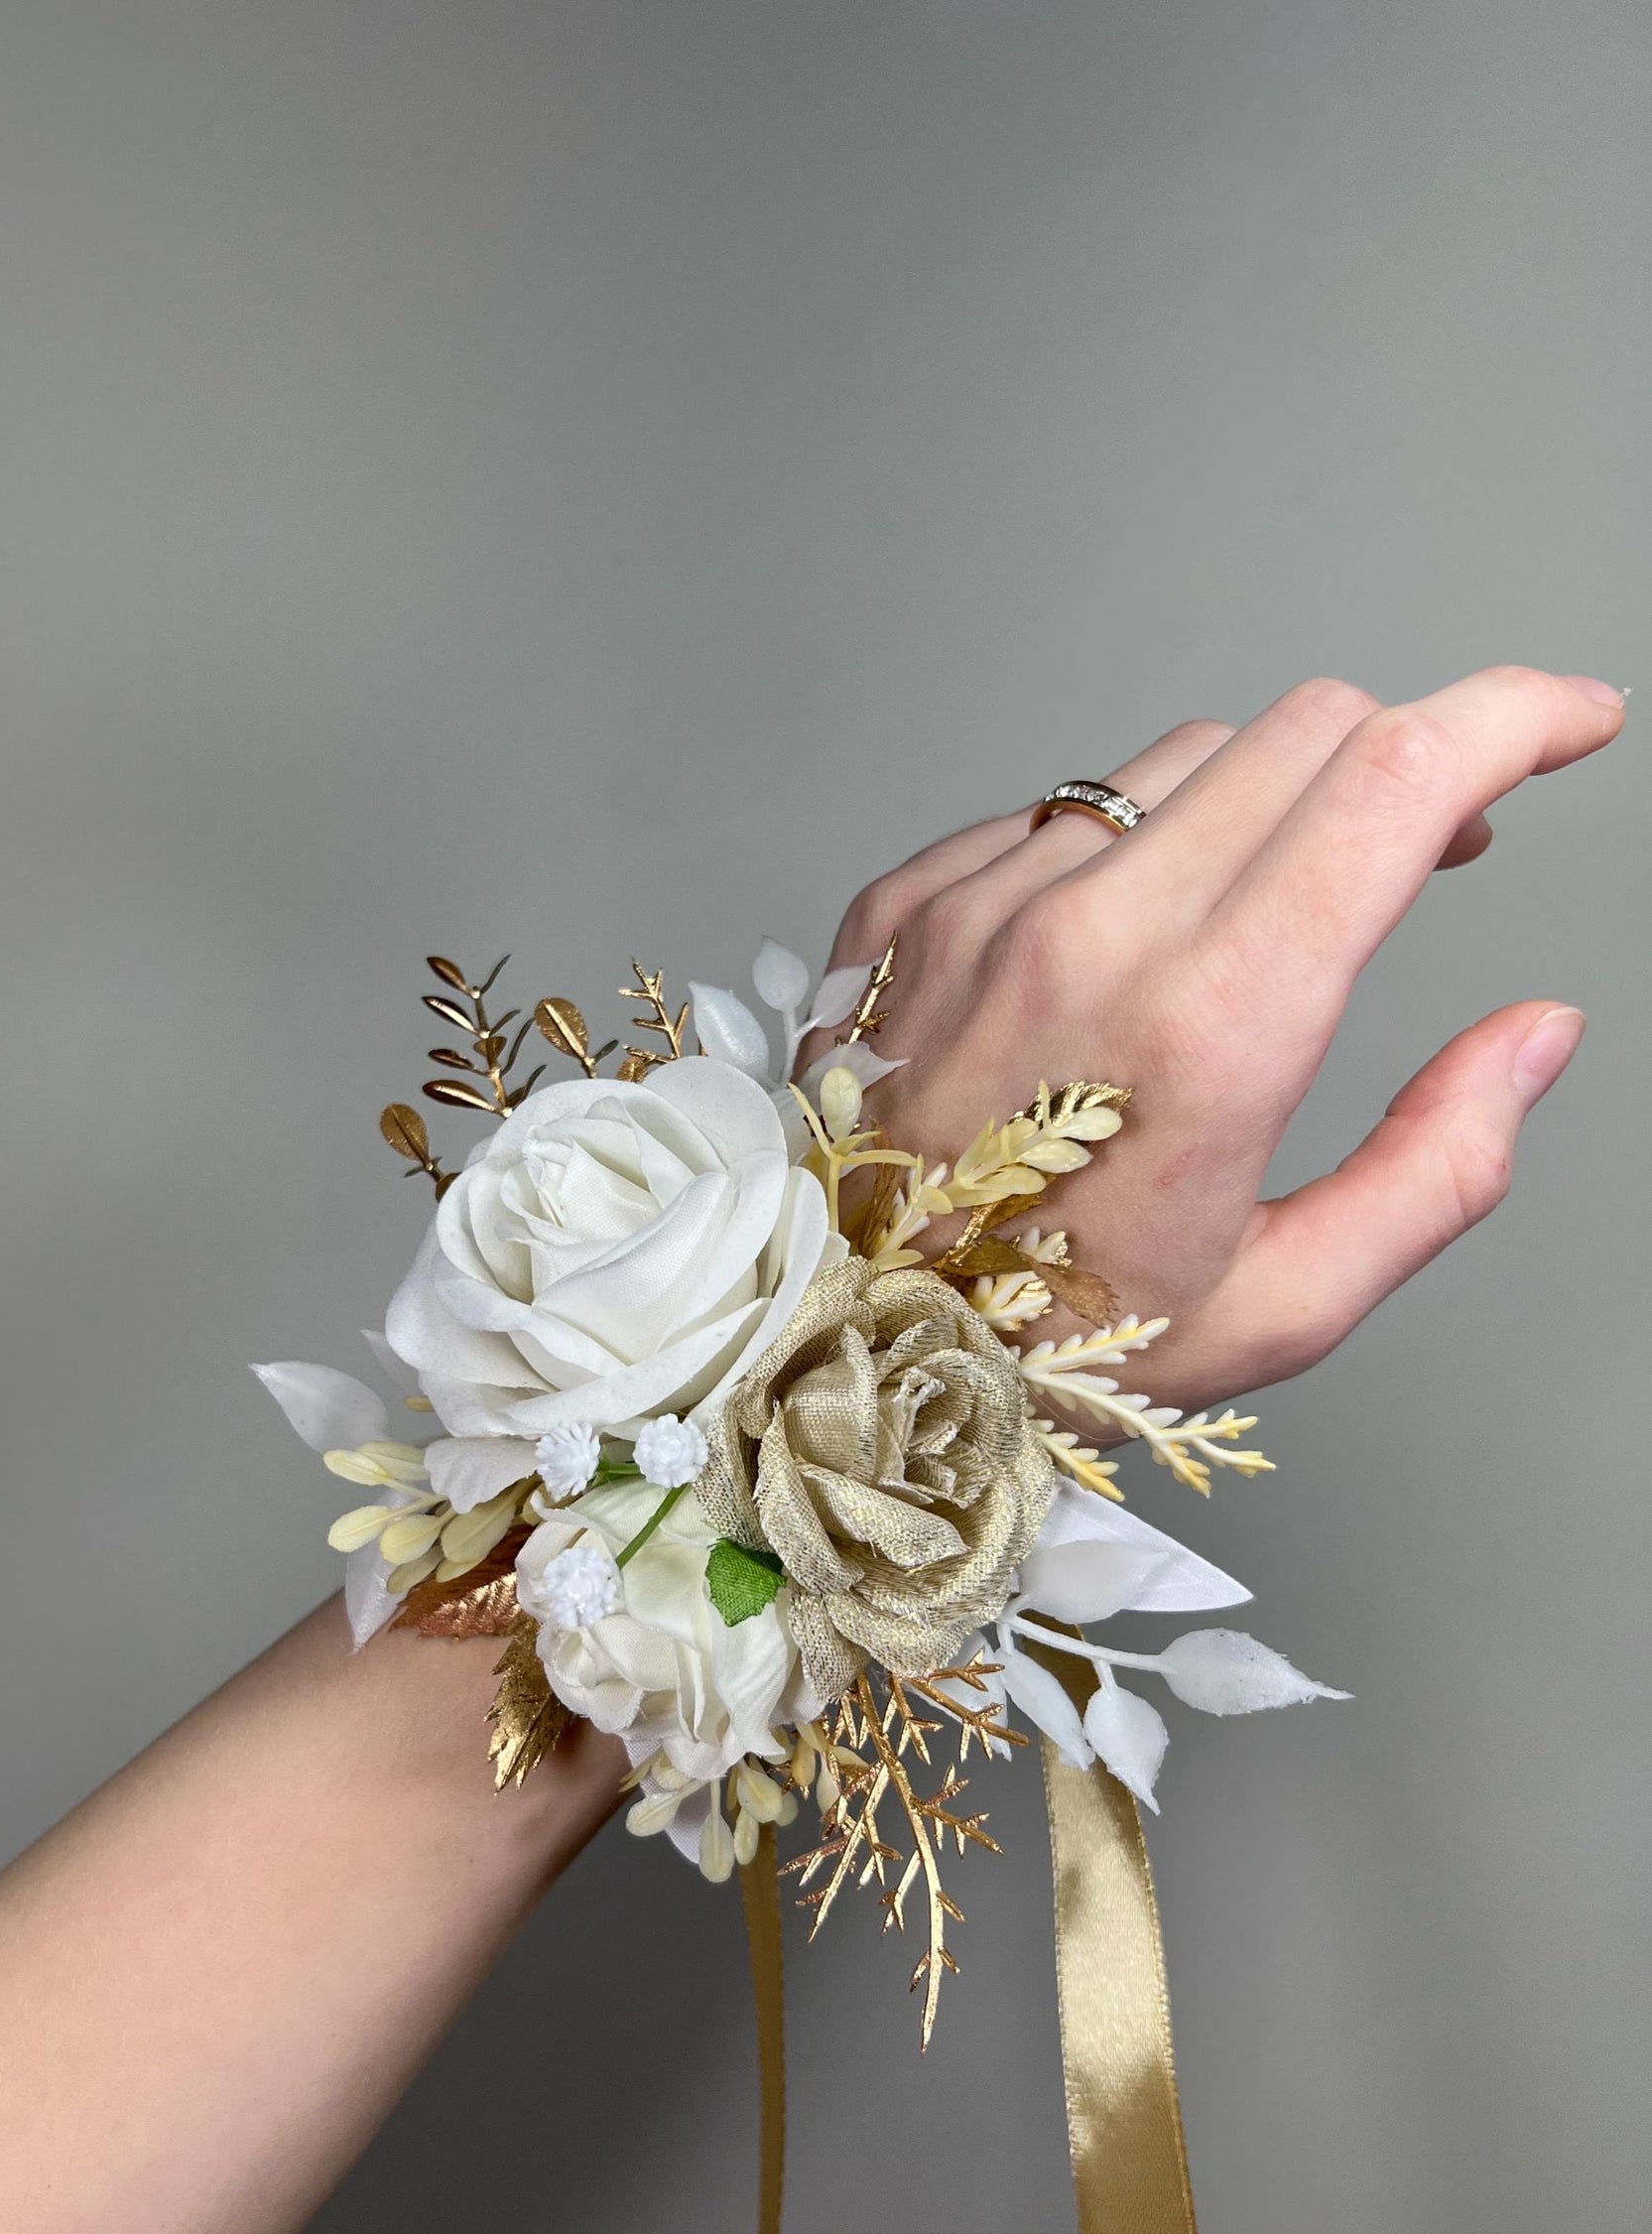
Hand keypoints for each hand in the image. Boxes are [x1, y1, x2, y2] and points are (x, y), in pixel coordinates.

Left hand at [824, 666, 1622, 1413]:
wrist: (828, 1343)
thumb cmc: (1046, 1347)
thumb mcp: (1278, 1307)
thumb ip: (1439, 1169)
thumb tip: (1536, 1034)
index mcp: (1208, 1027)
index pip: (1394, 779)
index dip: (1514, 720)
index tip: (1571, 724)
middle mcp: (1089, 930)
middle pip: (1306, 730)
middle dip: (1410, 758)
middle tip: (1441, 845)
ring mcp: (981, 903)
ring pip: (1184, 758)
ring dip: (1273, 796)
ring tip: (1282, 900)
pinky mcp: (904, 904)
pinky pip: (1057, 812)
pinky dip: (1132, 846)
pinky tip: (1126, 947)